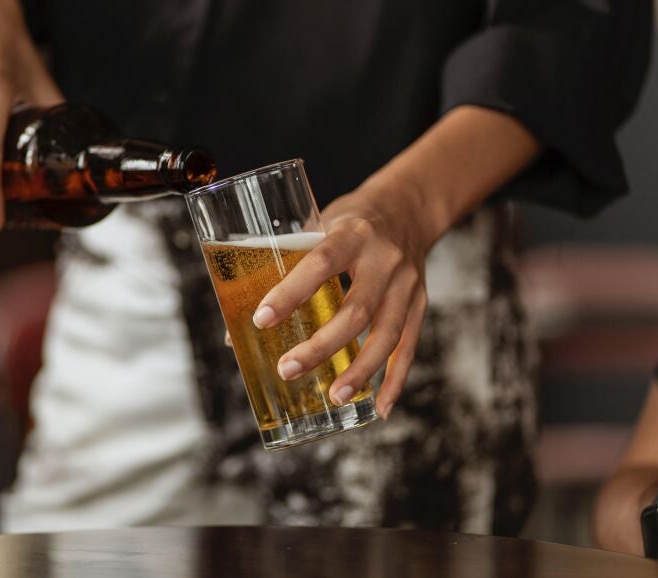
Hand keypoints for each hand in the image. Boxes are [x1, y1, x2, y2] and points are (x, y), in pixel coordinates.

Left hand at [252, 175, 434, 418]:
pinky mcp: (420, 303)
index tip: (262, 320)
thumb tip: (236, 329)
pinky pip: (408, 347)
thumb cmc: (351, 221)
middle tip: (287, 370)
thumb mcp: (319, 225)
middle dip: (321, 345)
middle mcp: (385, 259)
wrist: (409, 207)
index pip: (320, 263)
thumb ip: (283, 269)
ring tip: (334, 397)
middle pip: (357, 310)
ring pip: (387, 334)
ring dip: (360, 370)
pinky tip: (380, 407)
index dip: (290, 292)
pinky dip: (395, 380)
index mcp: (353, 233)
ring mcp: (407, 283)